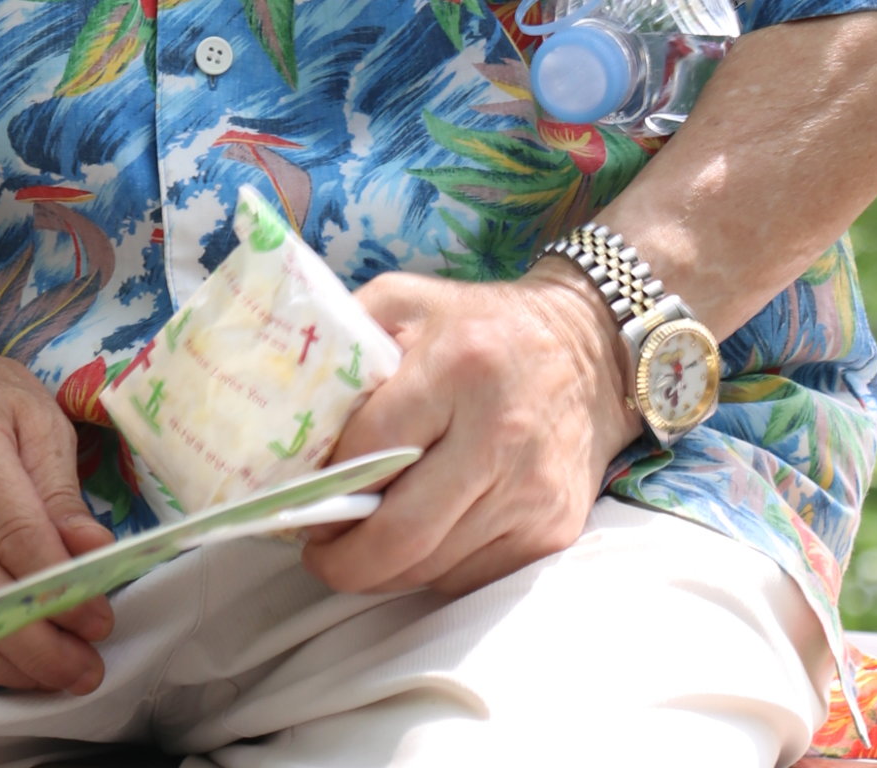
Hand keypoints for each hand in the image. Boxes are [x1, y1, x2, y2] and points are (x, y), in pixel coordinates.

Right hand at [0, 332, 114, 694]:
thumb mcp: (37, 418)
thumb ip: (63, 491)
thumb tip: (94, 556)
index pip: (16, 538)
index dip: (62, 591)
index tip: (99, 619)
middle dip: (40, 645)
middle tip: (84, 666)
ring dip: (5, 665)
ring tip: (53, 670)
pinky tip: (1, 660)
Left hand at [301, 264, 638, 601]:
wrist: (589, 351)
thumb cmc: (482, 325)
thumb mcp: (408, 299)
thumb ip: (348, 332)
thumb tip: (287, 393)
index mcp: (458, 365)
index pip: (372, 448)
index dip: (328, 481)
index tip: (300, 495)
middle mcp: (499, 433)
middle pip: (403, 531)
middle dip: (345, 559)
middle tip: (317, 554)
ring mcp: (530, 490)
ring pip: (434, 566)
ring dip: (383, 572)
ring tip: (354, 551)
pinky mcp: (552, 529)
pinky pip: (471, 577)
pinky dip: (431, 572)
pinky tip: (413, 546)